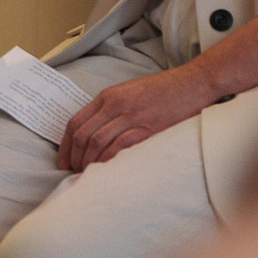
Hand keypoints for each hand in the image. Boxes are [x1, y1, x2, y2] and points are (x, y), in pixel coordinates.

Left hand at [57, 65, 220, 171]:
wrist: (194, 83)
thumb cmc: (164, 90)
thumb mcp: (129, 92)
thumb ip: (111, 109)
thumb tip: (94, 133)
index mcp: (108, 96)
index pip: (76, 123)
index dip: (65, 146)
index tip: (63, 161)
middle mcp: (115, 105)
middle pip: (83, 135)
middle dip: (74, 158)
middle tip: (74, 173)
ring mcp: (131, 116)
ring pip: (97, 142)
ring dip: (89, 162)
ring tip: (88, 175)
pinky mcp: (148, 127)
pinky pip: (120, 146)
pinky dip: (109, 160)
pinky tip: (107, 171)